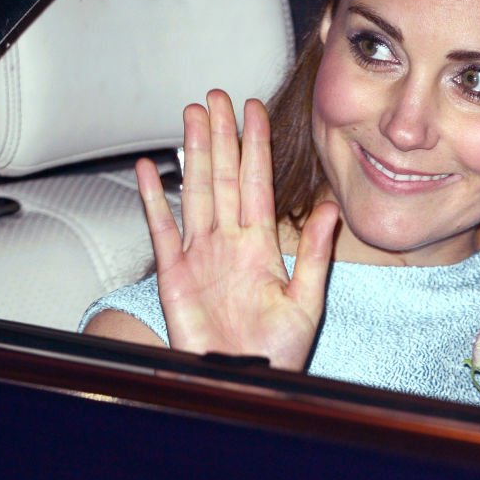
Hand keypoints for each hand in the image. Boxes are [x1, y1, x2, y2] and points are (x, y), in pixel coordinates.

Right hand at [135, 89, 338, 369]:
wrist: (242, 382)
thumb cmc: (276, 350)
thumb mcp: (305, 300)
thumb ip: (313, 252)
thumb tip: (330, 209)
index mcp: (261, 245)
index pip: (258, 182)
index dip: (256, 145)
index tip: (255, 110)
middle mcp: (229, 241)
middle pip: (224, 176)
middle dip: (221, 135)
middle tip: (216, 97)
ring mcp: (200, 253)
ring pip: (196, 190)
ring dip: (193, 153)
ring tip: (190, 117)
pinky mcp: (173, 274)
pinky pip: (162, 228)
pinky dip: (153, 199)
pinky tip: (149, 170)